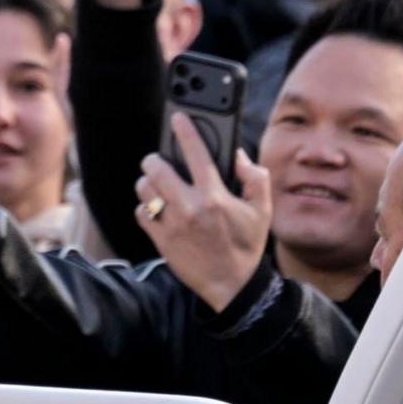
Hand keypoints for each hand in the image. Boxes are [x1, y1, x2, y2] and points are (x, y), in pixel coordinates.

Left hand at [135, 118, 273, 312]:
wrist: (232, 286)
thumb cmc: (246, 246)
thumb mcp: (261, 211)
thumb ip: (254, 178)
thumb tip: (237, 156)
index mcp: (215, 197)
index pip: (196, 153)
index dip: (185, 130)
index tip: (177, 117)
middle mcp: (190, 207)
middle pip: (157, 168)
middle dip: (156, 159)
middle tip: (161, 161)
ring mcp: (172, 224)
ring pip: (144, 189)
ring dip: (149, 183)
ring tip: (159, 185)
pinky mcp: (160, 239)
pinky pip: (140, 212)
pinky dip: (145, 208)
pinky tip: (157, 208)